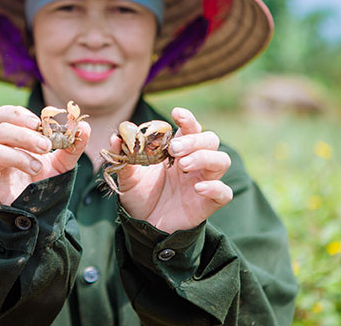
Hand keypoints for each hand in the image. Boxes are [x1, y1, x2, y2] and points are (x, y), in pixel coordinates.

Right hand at [0, 105, 90, 205]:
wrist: (41, 214)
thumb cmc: (46, 182)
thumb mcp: (63, 164)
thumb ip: (73, 146)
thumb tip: (84, 126)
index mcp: (16, 139)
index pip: (6, 115)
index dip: (20, 115)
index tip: (39, 123)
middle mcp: (2, 150)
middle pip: (1, 130)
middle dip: (24, 135)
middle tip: (45, 146)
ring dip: (16, 156)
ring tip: (37, 168)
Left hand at [114, 108, 231, 232]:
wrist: (143, 226)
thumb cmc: (139, 196)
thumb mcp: (127, 177)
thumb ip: (124, 157)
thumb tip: (116, 138)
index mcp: (178, 151)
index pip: (191, 128)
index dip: (188, 119)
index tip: (177, 114)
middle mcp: (194, 163)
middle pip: (210, 140)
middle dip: (194, 140)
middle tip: (174, 149)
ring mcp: (203, 181)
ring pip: (222, 160)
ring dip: (204, 158)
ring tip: (182, 165)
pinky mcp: (207, 203)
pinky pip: (224, 192)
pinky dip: (215, 187)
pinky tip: (197, 188)